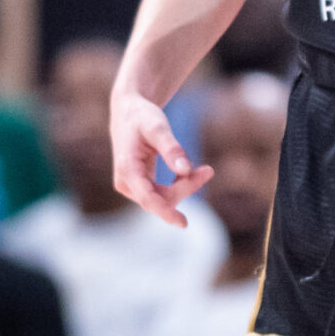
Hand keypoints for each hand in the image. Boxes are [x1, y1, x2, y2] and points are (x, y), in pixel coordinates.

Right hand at [111, 89, 211, 227]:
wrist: (129, 112)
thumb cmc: (142, 117)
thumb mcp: (157, 127)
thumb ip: (171, 148)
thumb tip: (186, 170)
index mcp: (126, 169)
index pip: (148, 199)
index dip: (166, 211)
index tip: (183, 223)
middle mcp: (126, 182)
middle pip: (160, 198)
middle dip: (186, 187)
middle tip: (208, 170)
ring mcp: (131, 186)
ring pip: (163, 198)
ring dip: (184, 186)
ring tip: (205, 170)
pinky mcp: (140, 185)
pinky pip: (162, 193)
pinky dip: (179, 184)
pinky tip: (192, 172)